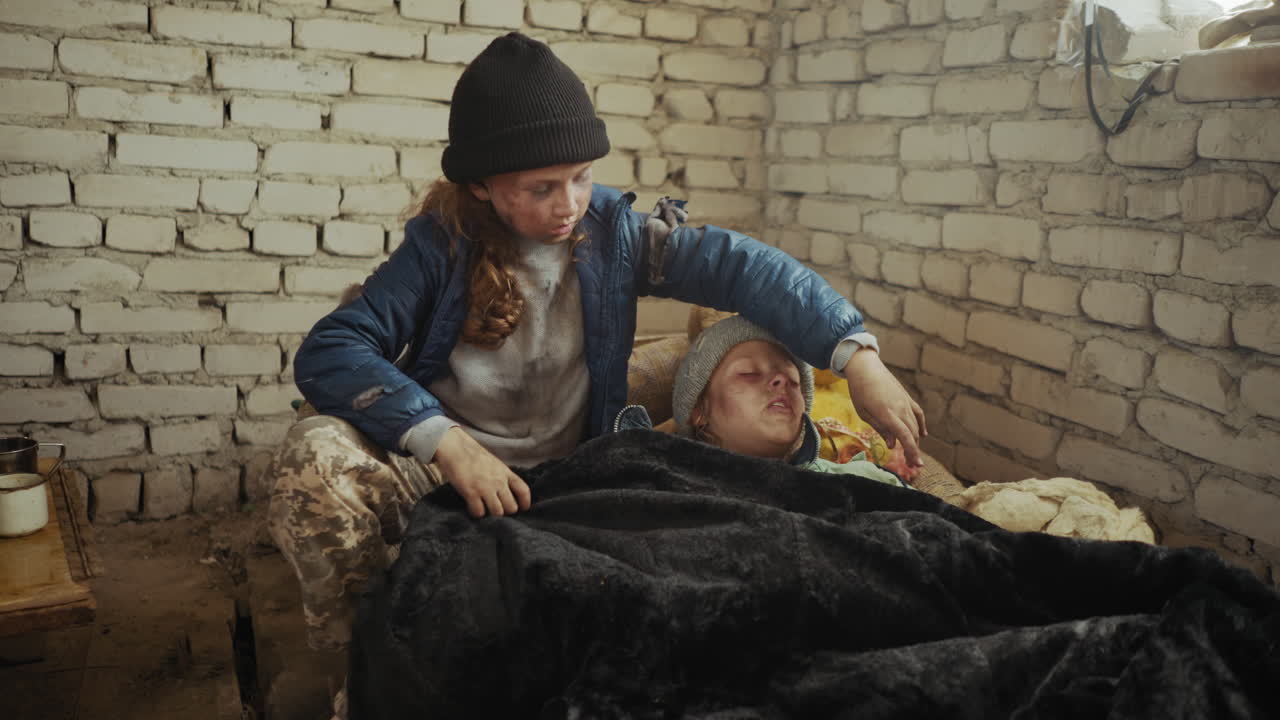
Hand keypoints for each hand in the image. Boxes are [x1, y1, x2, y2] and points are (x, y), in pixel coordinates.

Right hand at [433, 427, 531, 517]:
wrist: (455, 448)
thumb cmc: (473, 455)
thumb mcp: (494, 463)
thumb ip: (502, 477)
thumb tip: (507, 492)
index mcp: (505, 473)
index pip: (523, 490)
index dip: (525, 503)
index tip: (523, 508)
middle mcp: (498, 481)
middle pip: (511, 507)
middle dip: (506, 512)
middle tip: (498, 510)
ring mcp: (485, 488)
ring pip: (497, 512)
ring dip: (492, 515)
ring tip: (485, 510)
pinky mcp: (471, 493)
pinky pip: (479, 512)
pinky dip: (477, 514)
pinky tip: (473, 508)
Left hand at [842, 348, 927, 467]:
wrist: (865, 368)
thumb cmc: (860, 391)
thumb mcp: (864, 413)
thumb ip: (880, 429)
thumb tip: (892, 445)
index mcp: (887, 414)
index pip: (905, 436)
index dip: (912, 452)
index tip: (916, 464)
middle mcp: (900, 408)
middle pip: (912, 434)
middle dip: (913, 451)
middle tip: (912, 465)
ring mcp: (905, 402)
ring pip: (915, 425)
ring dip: (915, 441)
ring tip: (912, 454)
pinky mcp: (906, 398)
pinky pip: (918, 413)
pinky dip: (921, 425)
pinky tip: (922, 435)